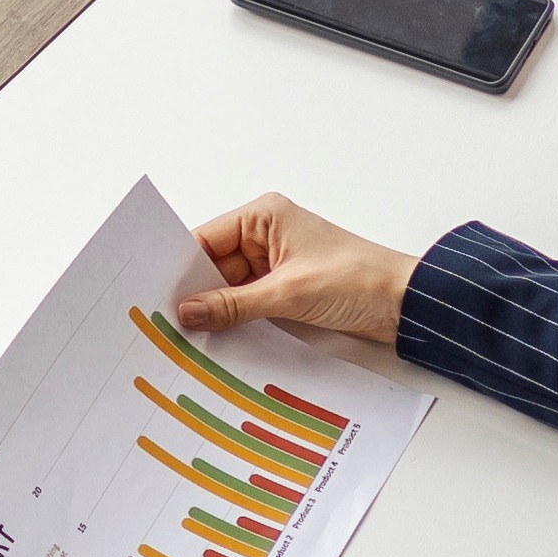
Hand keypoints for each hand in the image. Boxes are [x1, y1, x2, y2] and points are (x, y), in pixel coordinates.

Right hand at [175, 195, 417, 346]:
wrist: (404, 304)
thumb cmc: (358, 280)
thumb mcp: (288, 293)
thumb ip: (234, 304)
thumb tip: (188, 311)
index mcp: (264, 217)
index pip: (204, 239)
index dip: (179, 267)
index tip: (152, 295)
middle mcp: (265, 236)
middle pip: (212, 266)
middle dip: (194, 294)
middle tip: (163, 323)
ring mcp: (275, 265)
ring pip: (228, 289)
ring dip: (214, 311)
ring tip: (183, 336)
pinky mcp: (285, 291)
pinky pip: (247, 305)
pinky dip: (234, 321)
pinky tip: (215, 339)